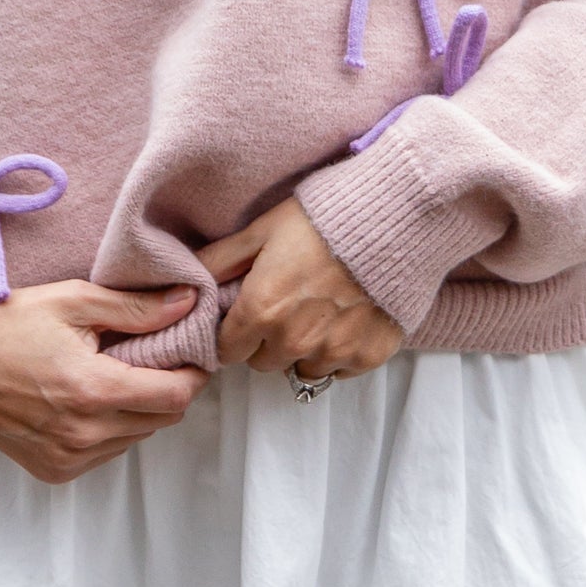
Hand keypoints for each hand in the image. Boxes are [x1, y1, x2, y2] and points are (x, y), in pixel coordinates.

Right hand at [0, 261, 204, 485]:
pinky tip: (83, 403)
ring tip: (108, 378)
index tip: (187, 354)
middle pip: (162, 419)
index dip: (192, 374)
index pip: (176, 395)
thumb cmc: (7, 324)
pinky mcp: (53, 471)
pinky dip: (108, 430)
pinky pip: (106, 454)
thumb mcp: (72, 301)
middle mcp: (84, 434)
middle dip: (164, 389)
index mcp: (93, 390)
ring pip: (136, 437)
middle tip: (146, 359)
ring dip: (136, 411)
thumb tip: (189, 303)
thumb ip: (135, 308)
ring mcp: (68, 458)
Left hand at [197, 199, 404, 381]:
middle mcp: (295, 341)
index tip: (244, 317)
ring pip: (302, 369)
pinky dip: (340, 351)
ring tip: (320, 311)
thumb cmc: (326, 217)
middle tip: (287, 306)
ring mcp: (334, 352)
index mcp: (262, 310)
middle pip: (263, 363)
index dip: (233, 333)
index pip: (227, 351)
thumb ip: (220, 260)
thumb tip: (188, 280)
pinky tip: (347, 318)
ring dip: (304, 349)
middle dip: (267, 341)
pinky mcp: (368, 356)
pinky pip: (340, 369)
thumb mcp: (263, 229)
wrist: (397, 217)